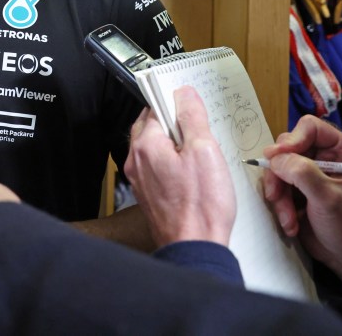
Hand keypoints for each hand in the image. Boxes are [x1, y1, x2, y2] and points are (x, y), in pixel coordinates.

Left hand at [124, 86, 235, 246]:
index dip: (176, 106)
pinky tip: (192, 175)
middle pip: (150, 128)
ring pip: (154, 149)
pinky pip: (156, 169)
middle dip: (172, 125)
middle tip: (198, 132)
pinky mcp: (148, 195)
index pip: (155, 109)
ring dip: (173, 145)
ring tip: (198, 155)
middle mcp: (136, 161)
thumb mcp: (205, 150)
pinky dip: (171, 164)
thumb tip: (184, 94)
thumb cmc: (200, 205)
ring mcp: (139, 180)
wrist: (194, 247)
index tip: (192, 108)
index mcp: (146, 145)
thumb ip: (192, 117)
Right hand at [262, 115, 341, 292]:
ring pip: (279, 168)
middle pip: (289, 148)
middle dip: (281, 174)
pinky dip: (280, 204)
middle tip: (277, 195)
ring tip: (289, 217)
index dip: (292, 140)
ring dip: (279, 195)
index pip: (311, 128)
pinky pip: (278, 185)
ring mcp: (312, 172)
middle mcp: (328, 157)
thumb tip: (275, 158)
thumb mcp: (329, 200)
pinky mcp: (300, 188)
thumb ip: (303, 174)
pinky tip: (291, 222)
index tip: (276, 157)